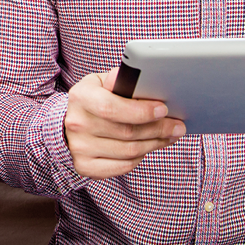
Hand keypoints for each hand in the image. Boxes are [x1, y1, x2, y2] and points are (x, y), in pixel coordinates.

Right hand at [64, 71, 184, 179]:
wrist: (66, 125)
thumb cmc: (92, 101)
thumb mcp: (100, 83)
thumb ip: (119, 80)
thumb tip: (138, 78)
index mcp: (81, 97)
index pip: (112, 108)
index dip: (142, 111)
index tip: (164, 110)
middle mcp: (77, 124)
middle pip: (127, 132)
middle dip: (159, 129)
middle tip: (177, 126)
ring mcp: (80, 148)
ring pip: (129, 151)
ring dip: (155, 144)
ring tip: (169, 136)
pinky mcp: (85, 166)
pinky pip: (123, 166)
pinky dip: (141, 157)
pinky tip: (148, 147)